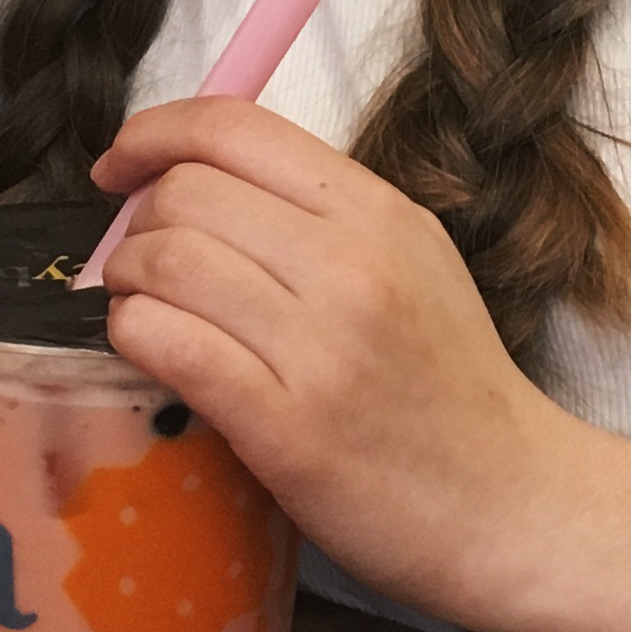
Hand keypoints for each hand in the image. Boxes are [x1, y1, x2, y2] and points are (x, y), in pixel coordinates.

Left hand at [88, 100, 577, 623]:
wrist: (509, 504)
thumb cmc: (450, 388)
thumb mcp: (415, 264)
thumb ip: (321, 216)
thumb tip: (197, 184)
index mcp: (380, 214)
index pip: (235, 126)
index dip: (154, 132)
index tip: (121, 164)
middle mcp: (350, 266)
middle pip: (185, 192)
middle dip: (136, 222)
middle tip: (141, 265)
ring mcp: (318, 347)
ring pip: (164, 261)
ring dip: (127, 281)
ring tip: (143, 310)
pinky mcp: (285, 427)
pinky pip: (166, 343)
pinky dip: (133, 335)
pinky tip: (147, 349)